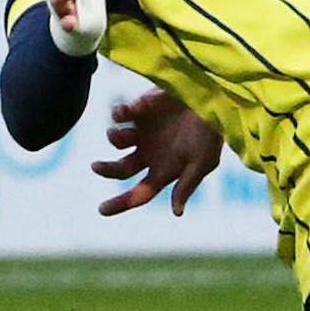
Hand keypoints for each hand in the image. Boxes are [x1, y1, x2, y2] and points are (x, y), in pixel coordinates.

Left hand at [93, 89, 223, 216]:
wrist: (213, 97)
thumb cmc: (211, 132)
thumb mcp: (203, 161)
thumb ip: (187, 184)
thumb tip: (177, 213)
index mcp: (164, 170)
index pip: (140, 192)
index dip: (121, 203)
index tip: (102, 210)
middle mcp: (150, 153)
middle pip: (120, 169)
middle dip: (106, 169)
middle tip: (96, 166)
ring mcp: (143, 132)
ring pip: (117, 141)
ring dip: (114, 138)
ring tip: (116, 133)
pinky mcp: (140, 109)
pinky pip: (119, 115)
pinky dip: (118, 114)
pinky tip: (125, 112)